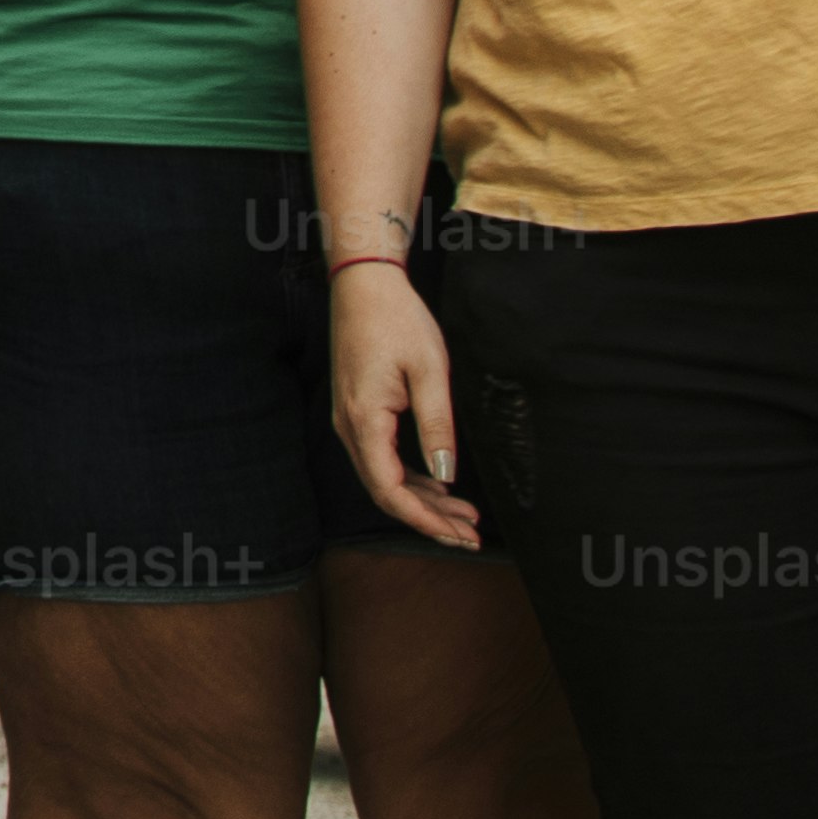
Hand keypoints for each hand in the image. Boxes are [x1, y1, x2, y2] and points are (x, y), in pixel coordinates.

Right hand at [328, 257, 480, 545]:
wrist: (363, 284)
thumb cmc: (397, 320)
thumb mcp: (428, 371)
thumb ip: (437, 426)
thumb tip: (445, 475)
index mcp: (364, 419)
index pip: (390, 490)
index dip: (425, 520)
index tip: (459, 534)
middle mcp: (348, 426)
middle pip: (385, 491)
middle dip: (428, 518)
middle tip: (469, 533)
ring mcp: (348, 419)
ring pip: (382, 477)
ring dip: (421, 500)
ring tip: (462, 513)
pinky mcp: (355, 411)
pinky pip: (379, 458)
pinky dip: (409, 478)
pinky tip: (438, 483)